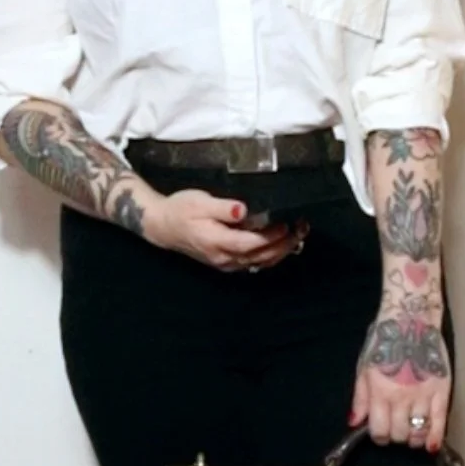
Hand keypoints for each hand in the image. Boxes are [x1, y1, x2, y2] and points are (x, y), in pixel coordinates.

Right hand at [141, 187, 303, 271]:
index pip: (250, 243)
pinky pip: (252, 263)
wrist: (163, 227)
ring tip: (297, 236)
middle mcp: (223, 257)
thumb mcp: (200, 202)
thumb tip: (243, 210)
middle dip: (282, 245)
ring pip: (258, 262)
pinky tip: (281, 246)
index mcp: (217, 241)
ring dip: (280, 252)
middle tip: (301, 229)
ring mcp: (225, 263)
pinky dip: (269, 256)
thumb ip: (223, 208)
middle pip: (259, 256)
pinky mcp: (225, 263)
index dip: (270, 237)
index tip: (286, 224)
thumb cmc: (181, 210)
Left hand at [349, 313, 451, 449]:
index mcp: (380, 392)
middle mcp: (401, 397)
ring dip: (413, 438)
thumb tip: (355, 422)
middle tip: (396, 430)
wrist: (411, 320)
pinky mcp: (441, 390)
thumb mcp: (364, 368)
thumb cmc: (386, 341)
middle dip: (395, 436)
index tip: (381, 433)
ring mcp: (423, 394)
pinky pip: (439, 420)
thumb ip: (360, 398)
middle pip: (399, 434)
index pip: (379, 430)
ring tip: (412, 435)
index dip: (379, 436)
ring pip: (418, 431)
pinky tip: (430, 445)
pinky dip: (435, 436)